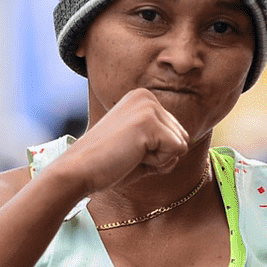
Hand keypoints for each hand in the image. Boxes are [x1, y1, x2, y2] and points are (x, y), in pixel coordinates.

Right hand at [54, 88, 190, 194]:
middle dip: (161, 155)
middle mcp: (146, 96)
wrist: (79, 170)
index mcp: (142, 98)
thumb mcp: (139, 146)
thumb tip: (187, 142)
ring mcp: (148, 107)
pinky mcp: (149, 122)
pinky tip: (133, 157)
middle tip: (129, 154)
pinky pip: (177, 151)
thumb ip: (162, 142)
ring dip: (159, 159)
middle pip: (182, 136)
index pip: (176, 132)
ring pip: (182, 144)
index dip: (158, 151)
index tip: (129, 150)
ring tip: (130, 155)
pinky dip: (158, 163)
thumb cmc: (106, 163)